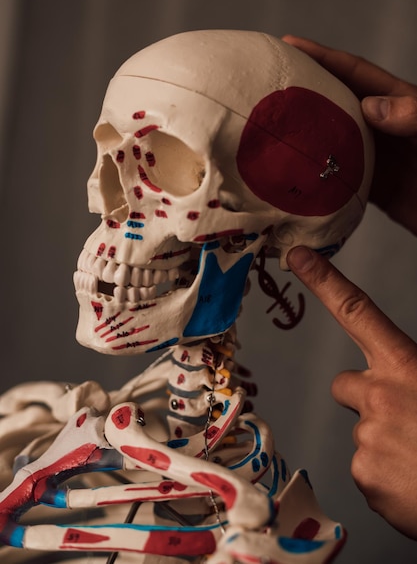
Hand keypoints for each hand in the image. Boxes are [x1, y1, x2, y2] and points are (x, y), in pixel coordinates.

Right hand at [282, 35, 416, 235]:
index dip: (323, 57)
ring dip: (304, 139)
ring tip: (269, 132)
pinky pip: (338, 182)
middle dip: (303, 95)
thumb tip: (370, 106)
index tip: (289, 45)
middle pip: (334, 105)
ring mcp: (377, 160)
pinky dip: (316, 180)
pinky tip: (293, 180)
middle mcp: (382, 129)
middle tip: (265, 89)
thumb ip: (415, 115)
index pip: (356, 74)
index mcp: (400, 104)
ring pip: (331, 143)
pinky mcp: (375, 191)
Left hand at [287, 245, 416, 539]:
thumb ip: (416, 371)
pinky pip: (366, 469)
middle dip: (364, 395)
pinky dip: (386, 476)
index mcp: (407, 366)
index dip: (324, 281)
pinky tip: (413, 481)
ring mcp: (368, 439)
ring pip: (363, 431)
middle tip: (405, 418)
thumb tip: (406, 370)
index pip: (357, 311)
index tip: (298, 257)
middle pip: (344, 383)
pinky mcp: (364, 477)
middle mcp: (379, 396)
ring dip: (385, 441)